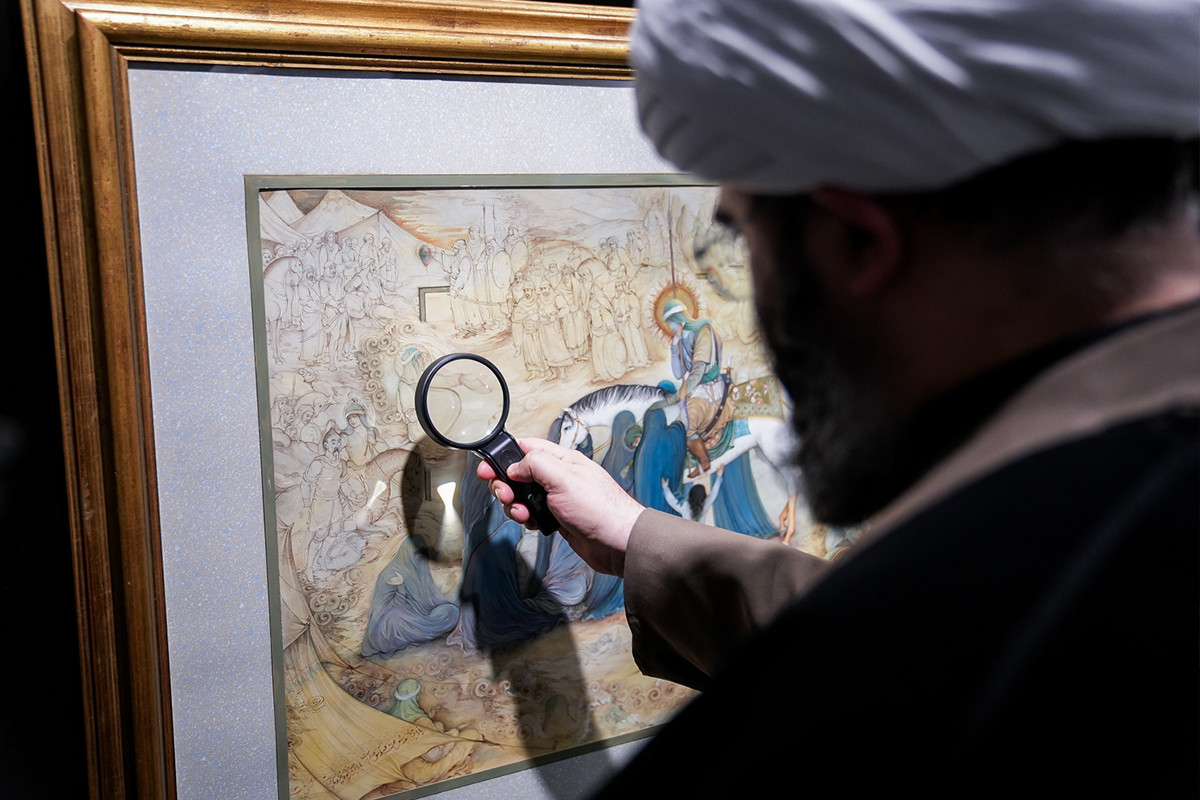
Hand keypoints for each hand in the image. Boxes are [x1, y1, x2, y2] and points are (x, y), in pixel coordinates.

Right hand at [477, 438, 642, 576]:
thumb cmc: (600, 509)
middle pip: (519, 473)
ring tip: (523, 514)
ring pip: (523, 496)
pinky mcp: (558, 518)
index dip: (504, 456)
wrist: (618, 543)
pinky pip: (532, 514)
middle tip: (505, 495)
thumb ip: (536, 465)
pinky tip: (533, 524)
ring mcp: (558, 498)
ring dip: (515, 506)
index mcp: (562, 460)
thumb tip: (515, 466)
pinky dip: (527, 519)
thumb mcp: (564, 478)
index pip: (526, 448)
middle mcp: (559, 477)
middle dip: (505, 485)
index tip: (487, 468)